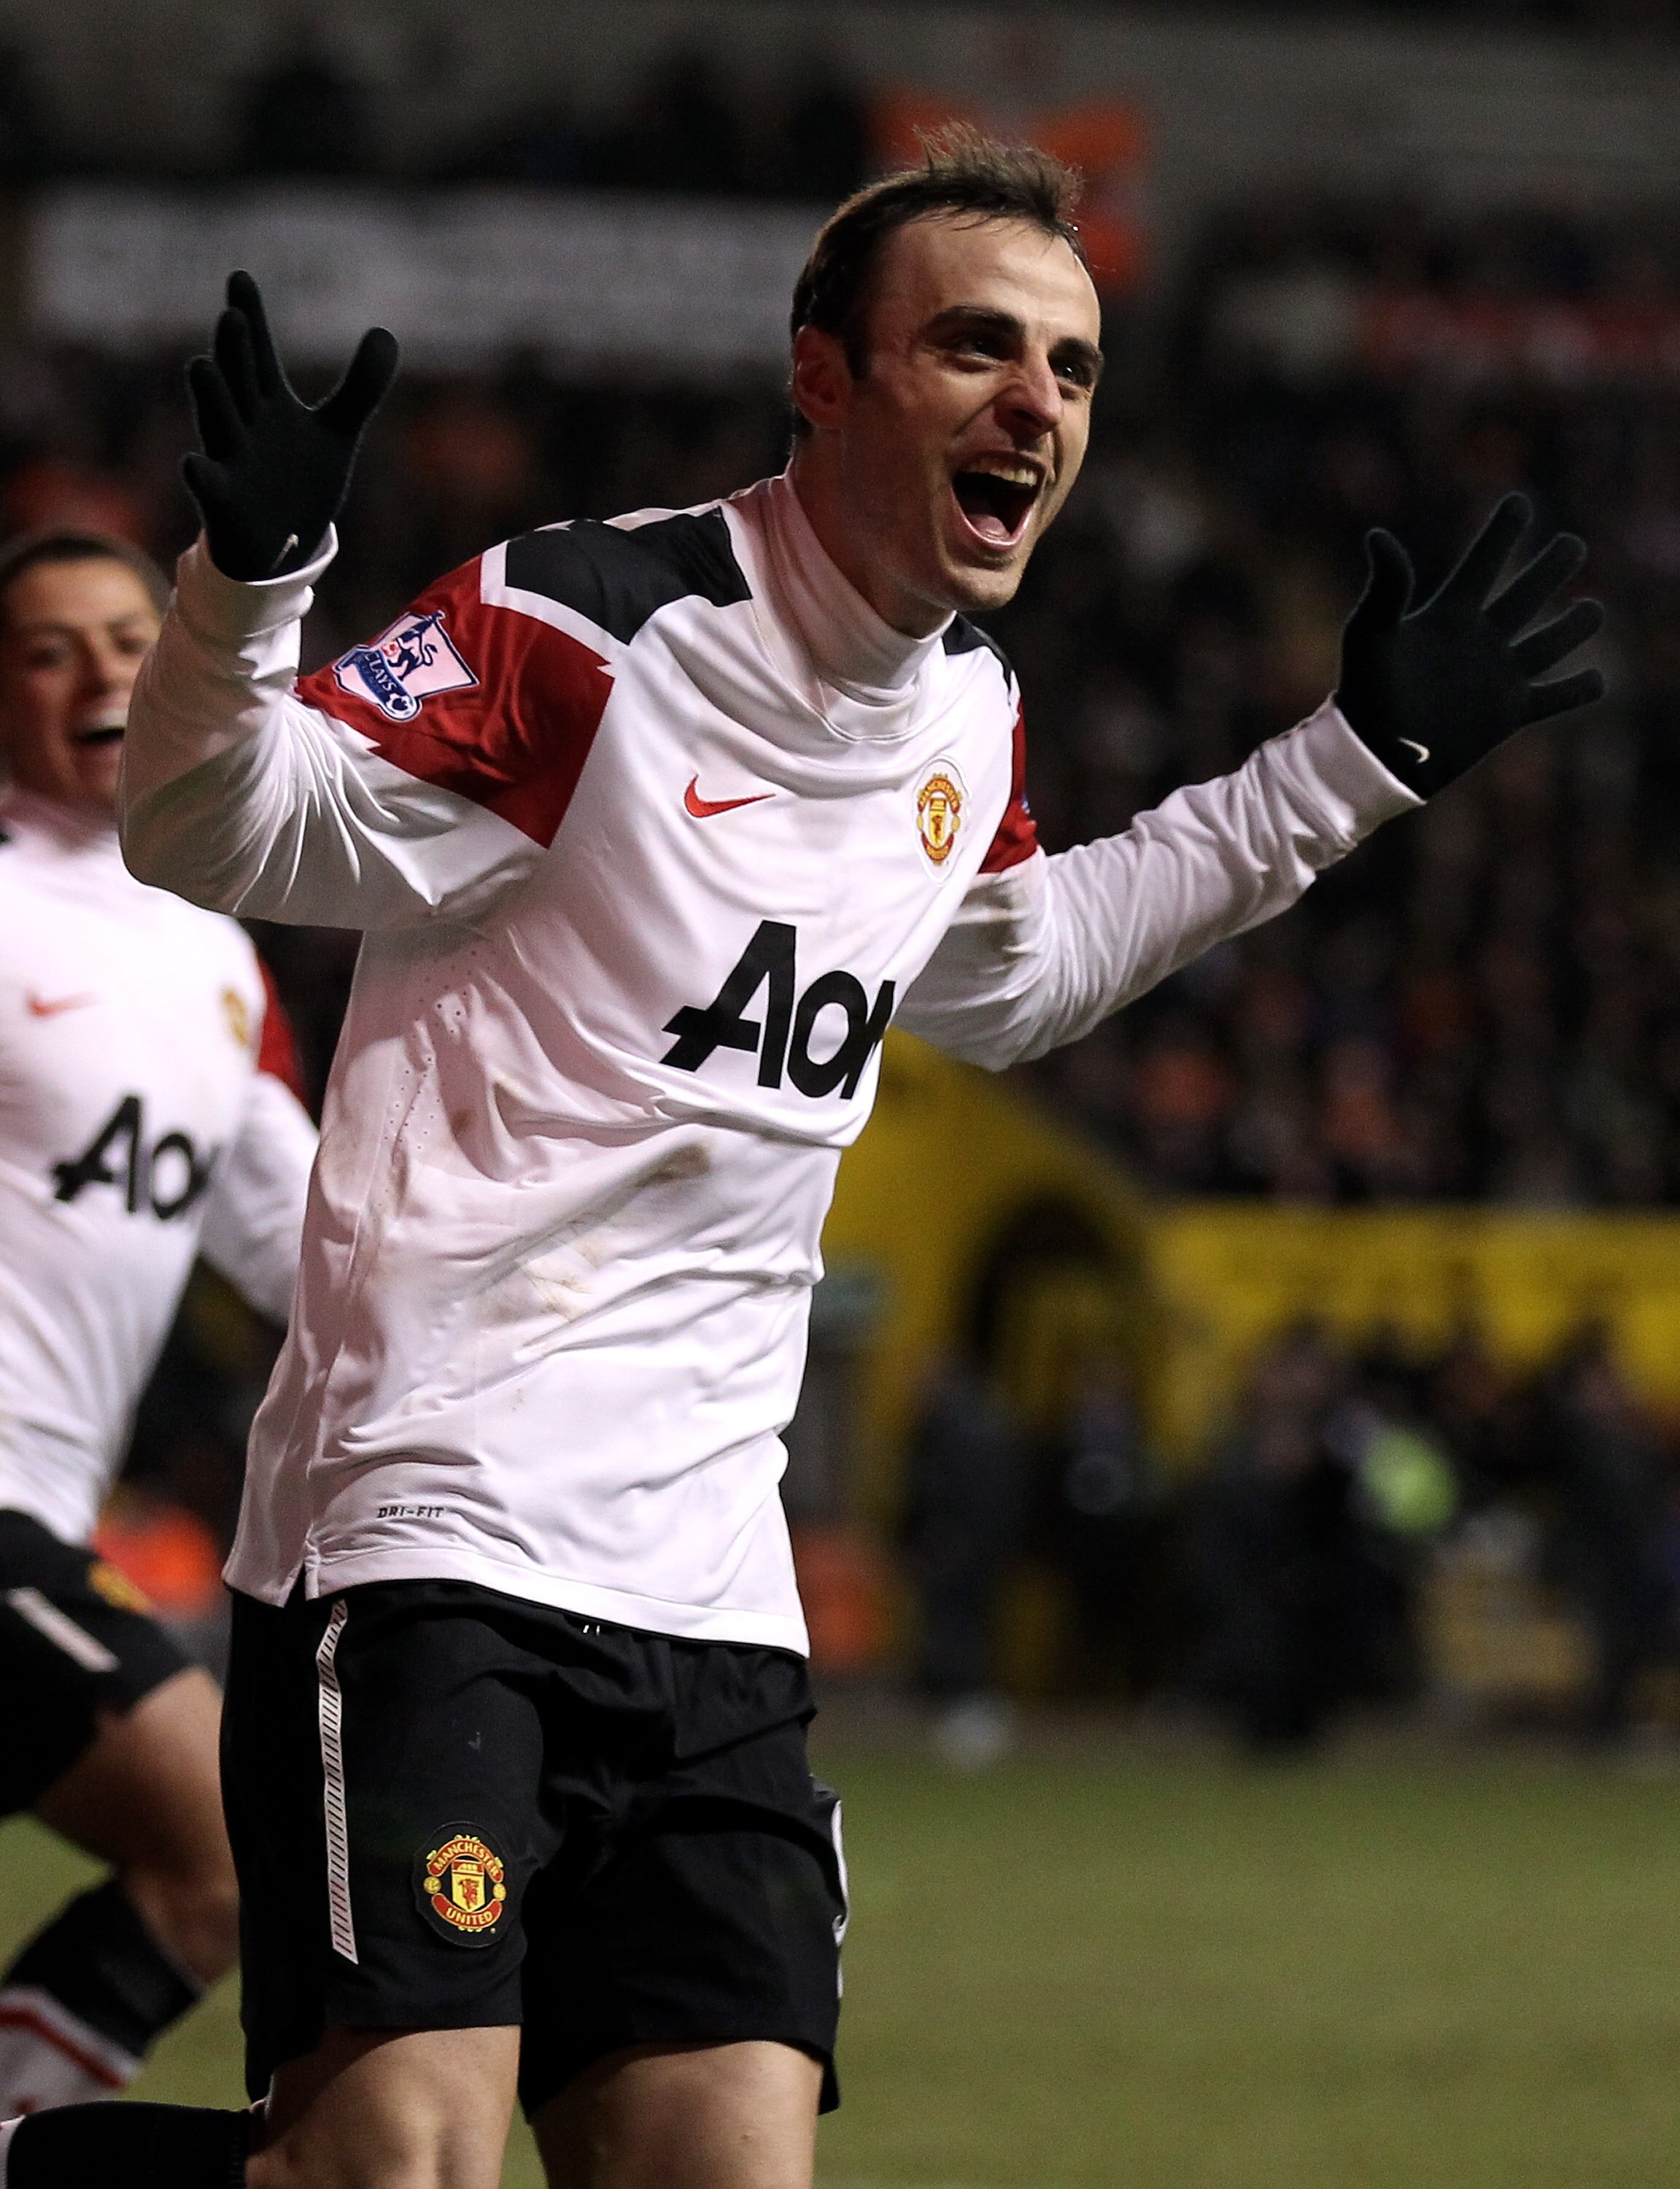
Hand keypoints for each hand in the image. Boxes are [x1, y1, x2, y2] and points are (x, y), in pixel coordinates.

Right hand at [182, 271, 398, 582]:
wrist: (284, 545)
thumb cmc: (301, 481)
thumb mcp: (338, 432)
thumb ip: (360, 386)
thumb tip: (385, 333)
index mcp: (269, 403)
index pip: (258, 352)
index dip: (251, 317)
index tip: (240, 278)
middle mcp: (244, 424)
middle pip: (238, 381)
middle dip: (234, 352)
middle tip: (231, 316)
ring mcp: (231, 460)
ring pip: (218, 425)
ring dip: (210, 399)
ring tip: (201, 365)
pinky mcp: (224, 501)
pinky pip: (208, 486)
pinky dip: (201, 475)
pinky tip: (193, 464)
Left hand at [1334, 493, 1604, 796]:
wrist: (1374, 756)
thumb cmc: (1365, 693)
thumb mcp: (1370, 633)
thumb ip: (1386, 586)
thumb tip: (1378, 536)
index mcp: (1449, 616)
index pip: (1483, 564)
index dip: (1502, 533)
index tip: (1518, 502)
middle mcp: (1478, 641)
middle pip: (1525, 596)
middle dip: (1550, 570)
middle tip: (1572, 546)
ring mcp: (1497, 677)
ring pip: (1548, 643)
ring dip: (1574, 626)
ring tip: (1594, 610)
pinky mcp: (1508, 714)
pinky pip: (1554, 697)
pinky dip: (1579, 689)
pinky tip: (1597, 680)